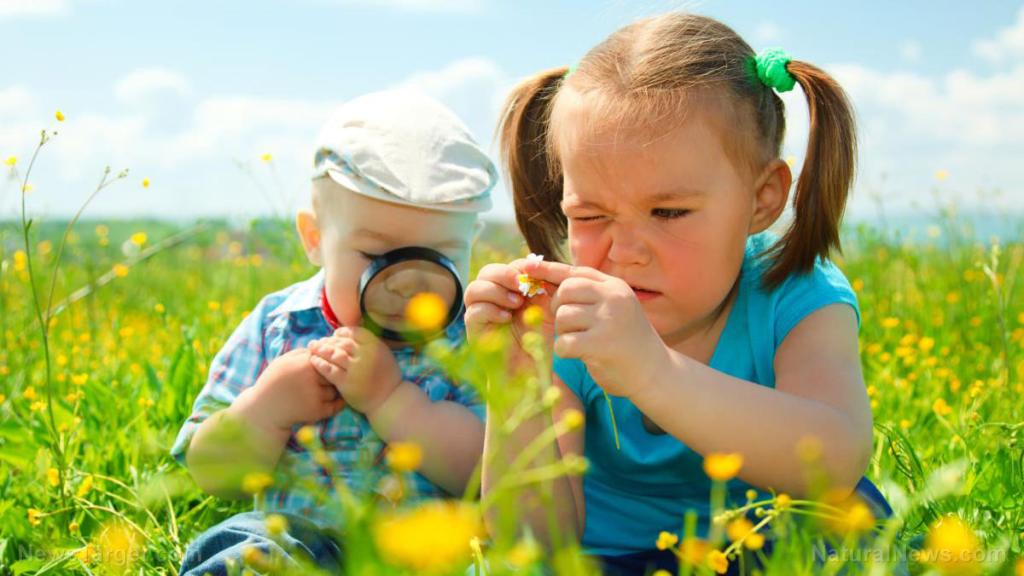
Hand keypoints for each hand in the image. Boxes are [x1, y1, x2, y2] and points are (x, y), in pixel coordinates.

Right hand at [230, 348, 345, 436]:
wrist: (263, 409)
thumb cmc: (273, 381)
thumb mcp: (284, 360)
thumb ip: (303, 353)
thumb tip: (323, 347)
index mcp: (304, 363)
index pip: (329, 357)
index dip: (329, 361)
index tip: (326, 365)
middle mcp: (311, 378)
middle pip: (335, 372)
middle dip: (332, 375)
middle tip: (328, 378)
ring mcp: (315, 395)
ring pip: (335, 389)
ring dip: (333, 389)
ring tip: (323, 390)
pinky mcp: (317, 411)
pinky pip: (336, 405)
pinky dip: (338, 403)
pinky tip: (334, 400)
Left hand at [308, 326, 401, 416]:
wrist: (389, 400)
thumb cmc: (385, 377)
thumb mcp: (384, 355)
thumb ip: (369, 344)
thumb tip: (348, 335)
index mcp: (376, 346)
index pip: (354, 333)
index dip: (342, 333)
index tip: (334, 335)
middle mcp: (366, 356)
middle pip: (342, 343)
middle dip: (328, 340)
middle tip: (318, 342)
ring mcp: (356, 369)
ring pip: (334, 354)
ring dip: (321, 350)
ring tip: (313, 349)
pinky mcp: (347, 383)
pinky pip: (329, 370)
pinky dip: (320, 364)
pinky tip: (314, 362)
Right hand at [464, 258, 555, 363]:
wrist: (530, 370)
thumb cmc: (538, 340)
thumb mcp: (546, 309)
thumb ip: (543, 287)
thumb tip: (536, 264)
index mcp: (507, 291)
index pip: (506, 267)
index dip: (519, 267)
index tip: (536, 275)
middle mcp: (490, 299)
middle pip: (486, 272)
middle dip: (504, 274)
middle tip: (522, 286)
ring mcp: (479, 314)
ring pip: (474, 289)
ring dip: (495, 291)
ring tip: (516, 304)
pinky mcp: (473, 331)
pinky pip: (473, 312)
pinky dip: (490, 311)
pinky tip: (507, 318)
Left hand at [521, 259, 669, 398]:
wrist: (655, 373)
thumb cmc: (627, 341)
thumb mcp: (614, 309)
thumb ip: (588, 295)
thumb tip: (545, 280)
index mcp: (615, 287)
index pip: (575, 272)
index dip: (548, 269)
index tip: (526, 265)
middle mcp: (613, 298)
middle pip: (565, 292)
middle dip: (559, 309)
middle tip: (570, 325)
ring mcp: (608, 320)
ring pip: (563, 317)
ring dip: (564, 332)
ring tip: (582, 342)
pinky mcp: (601, 344)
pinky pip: (564, 343)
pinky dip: (565, 351)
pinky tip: (580, 355)